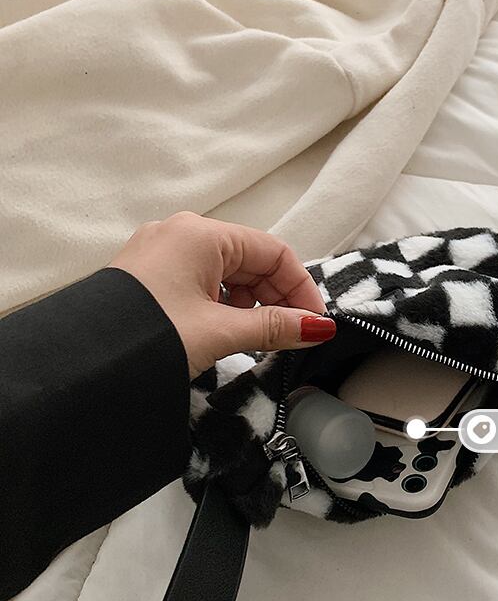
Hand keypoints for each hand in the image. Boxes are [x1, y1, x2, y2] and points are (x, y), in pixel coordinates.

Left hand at [109, 212, 334, 378]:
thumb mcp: (220, 332)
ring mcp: (163, 255)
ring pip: (228, 273)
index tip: (315, 323)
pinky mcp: (151, 277)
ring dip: (252, 305)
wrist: (78, 365)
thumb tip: (317, 328)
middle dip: (277, 298)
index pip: (274, 252)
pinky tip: (228, 332)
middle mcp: (182, 235)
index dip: (301, 288)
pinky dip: (224, 306)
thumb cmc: (148, 337)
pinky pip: (203, 283)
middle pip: (252, 261)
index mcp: (202, 235)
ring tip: (259, 339)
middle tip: (292, 335)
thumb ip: (273, 328)